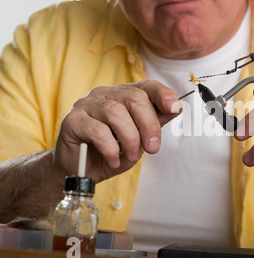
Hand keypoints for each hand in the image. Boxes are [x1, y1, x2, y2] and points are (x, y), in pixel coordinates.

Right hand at [52, 80, 181, 182]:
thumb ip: (154, 124)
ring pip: (116, 113)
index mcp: (123, 96)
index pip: (146, 86)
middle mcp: (104, 95)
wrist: (79, 171)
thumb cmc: (110, 152)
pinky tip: (113, 160)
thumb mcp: (139, 140)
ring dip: (130, 138)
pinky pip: (98, 130)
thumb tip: (176, 109)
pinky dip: (110, 148)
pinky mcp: (72, 120)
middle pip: (134, 98)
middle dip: (149, 125)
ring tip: (131, 156)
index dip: (163, 94)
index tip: (175, 109)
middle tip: (153, 148)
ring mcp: (86, 105)